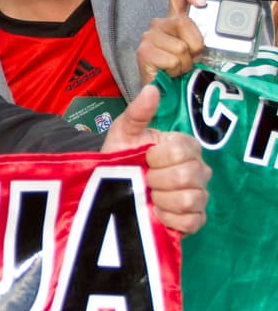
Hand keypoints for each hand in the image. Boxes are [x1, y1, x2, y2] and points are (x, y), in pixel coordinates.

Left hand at [102, 84, 209, 233]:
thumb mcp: (124, 132)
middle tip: (144, 179)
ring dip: (162, 199)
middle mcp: (199, 170)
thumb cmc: (121, 157)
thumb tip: (152, 89)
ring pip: (190, 199)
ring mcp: (199, 195)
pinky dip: (171, 219)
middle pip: (188, 175)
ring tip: (149, 196)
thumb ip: (138, 112)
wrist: (111, 188)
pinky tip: (157, 212)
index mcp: (185, 146)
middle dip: (157, 179)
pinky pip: (192, 221)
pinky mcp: (195, 219)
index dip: (157, 157)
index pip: (182, 150)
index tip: (144, 158)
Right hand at [138, 0, 208, 83]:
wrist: (168, 93)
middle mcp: (159, 24)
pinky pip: (172, 60)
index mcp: (174, 19)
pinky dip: (176, 71)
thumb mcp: (203, 45)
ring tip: (180, 68)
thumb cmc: (185, 70)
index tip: (202, 3)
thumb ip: (209, 21)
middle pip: (184, 22)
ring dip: (186, 63)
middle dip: (195, 45)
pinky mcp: (144, 52)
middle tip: (190, 57)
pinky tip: (170, 73)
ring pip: (181, 47)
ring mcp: (149, 37)